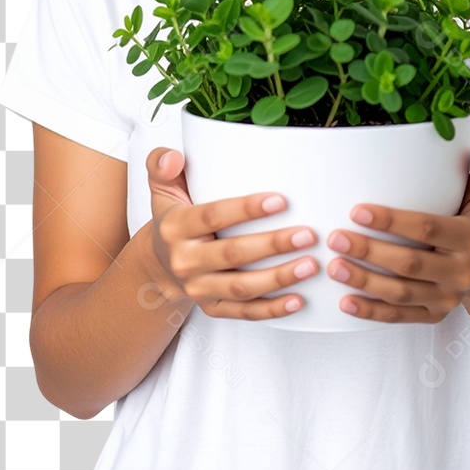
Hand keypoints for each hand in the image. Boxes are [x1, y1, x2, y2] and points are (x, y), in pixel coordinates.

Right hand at [144, 147, 320, 320]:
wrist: (159, 265)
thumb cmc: (173, 219)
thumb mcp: (162, 188)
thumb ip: (162, 164)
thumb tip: (174, 156)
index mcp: (177, 226)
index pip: (213, 216)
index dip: (246, 209)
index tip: (280, 201)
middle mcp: (186, 260)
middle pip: (233, 254)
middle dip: (273, 245)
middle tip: (307, 235)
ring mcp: (199, 288)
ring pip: (242, 287)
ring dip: (279, 278)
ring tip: (310, 265)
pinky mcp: (212, 307)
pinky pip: (244, 312)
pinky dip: (271, 309)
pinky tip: (297, 300)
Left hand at [324, 148, 469, 323]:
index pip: (428, 228)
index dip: (392, 221)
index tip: (357, 211)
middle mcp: (462, 272)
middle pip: (409, 264)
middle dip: (369, 252)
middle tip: (336, 238)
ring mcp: (448, 298)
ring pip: (400, 294)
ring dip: (364, 282)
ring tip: (334, 267)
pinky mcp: (435, 315)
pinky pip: (400, 316)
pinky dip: (372, 312)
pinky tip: (345, 302)